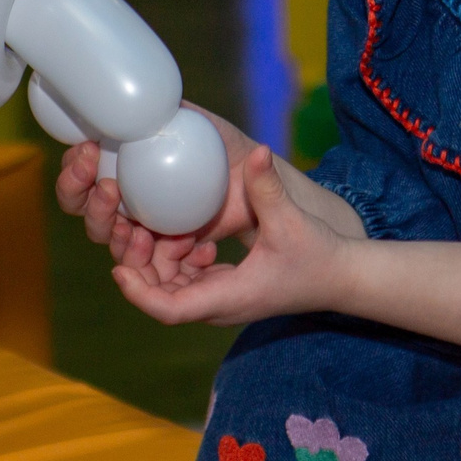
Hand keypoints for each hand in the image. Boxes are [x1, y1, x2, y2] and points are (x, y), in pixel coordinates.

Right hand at [55, 104, 258, 262]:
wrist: (252, 178)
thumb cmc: (219, 141)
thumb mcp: (190, 117)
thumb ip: (160, 108)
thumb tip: (130, 93)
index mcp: (117, 159)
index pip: (79, 167)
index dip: (73, 166)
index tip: (88, 151)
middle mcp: (119, 191)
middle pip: (79, 203)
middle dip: (77, 195)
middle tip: (104, 186)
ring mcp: (137, 220)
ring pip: (102, 233)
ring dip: (104, 225)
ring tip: (123, 220)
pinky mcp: (159, 248)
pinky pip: (137, 257)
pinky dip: (136, 252)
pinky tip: (147, 240)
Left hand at [112, 145, 355, 326]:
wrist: (343, 278)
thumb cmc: (320, 255)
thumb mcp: (292, 220)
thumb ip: (268, 187)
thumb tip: (258, 151)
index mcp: (228, 298)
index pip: (168, 309)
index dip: (138, 292)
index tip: (117, 269)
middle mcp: (219, 305)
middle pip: (161, 297)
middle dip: (142, 266)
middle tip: (135, 228)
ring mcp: (222, 300)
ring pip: (172, 288)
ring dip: (159, 261)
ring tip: (156, 228)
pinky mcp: (227, 289)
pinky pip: (188, 280)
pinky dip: (179, 260)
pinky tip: (192, 237)